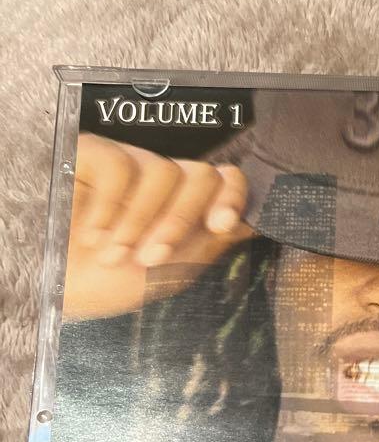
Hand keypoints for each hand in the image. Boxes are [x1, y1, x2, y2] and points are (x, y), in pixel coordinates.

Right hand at [63, 133, 252, 319]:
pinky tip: (94, 232)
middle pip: (201, 175)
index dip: (233, 195)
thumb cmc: (112, 283)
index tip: (220, 224)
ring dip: (142, 221)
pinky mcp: (95, 155)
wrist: (57, 286)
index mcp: (189, 206)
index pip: (225, 181)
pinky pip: (121, 166)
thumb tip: (257, 222)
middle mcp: (165, 182)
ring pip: (164, 171)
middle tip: (151, 258)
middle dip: (181, 221)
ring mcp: (132, 165)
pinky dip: (111, 207)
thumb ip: (212, 243)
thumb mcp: (171, 271)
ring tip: (115, 253)